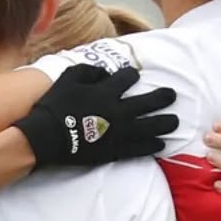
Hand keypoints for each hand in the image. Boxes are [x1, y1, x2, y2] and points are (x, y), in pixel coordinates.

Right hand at [13, 64, 178, 168]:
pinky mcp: (115, 150)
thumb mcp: (68, 77)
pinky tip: (161, 144)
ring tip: (174, 122)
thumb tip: (104, 72)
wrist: (47, 137)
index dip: (132, 76)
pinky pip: (140, 148)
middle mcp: (118, 110)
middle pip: (148, 102)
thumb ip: (89, 70)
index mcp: (107, 91)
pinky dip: (153, 145)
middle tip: (172, 95)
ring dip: (165, 123)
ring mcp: (119, 132)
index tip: (134, 76)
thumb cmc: (54, 106)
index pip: (128, 78)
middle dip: (162, 97)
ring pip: (151, 126)